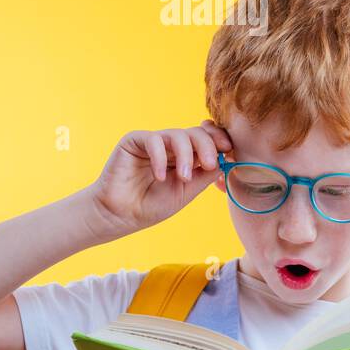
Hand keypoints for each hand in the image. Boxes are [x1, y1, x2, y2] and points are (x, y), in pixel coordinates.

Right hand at [85, 120, 233, 238]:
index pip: (206, 138)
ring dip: (186, 155)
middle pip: (196, 133)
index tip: (229, 149)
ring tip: (184, 177)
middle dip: (208, 146)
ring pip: (178, 135)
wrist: (120, 216)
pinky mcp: (134, 140)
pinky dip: (160, 158)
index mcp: (185, 156)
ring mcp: (153, 141)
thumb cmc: (151, 206)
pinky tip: (160, 176)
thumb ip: (205, 174)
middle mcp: (170, 146)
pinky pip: (153, 139)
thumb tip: (228, 159)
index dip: (219, 139)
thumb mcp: (186, 191)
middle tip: (211, 163)